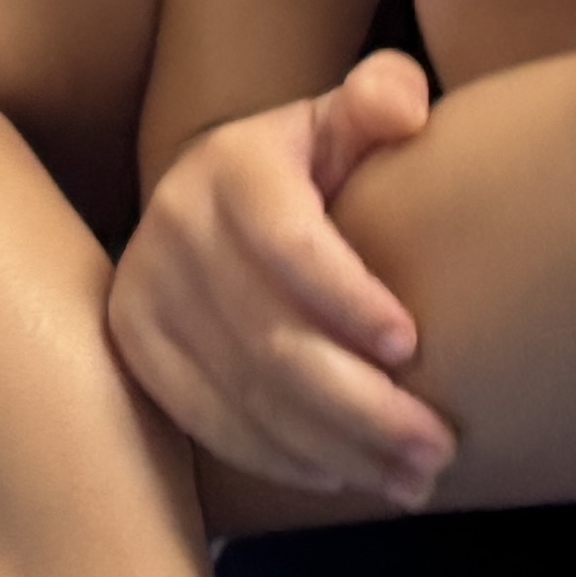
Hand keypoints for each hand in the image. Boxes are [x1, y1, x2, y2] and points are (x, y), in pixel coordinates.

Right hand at [109, 61, 453, 506]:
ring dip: (335, 448)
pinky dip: (280, 458)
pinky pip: (208, 421)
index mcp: (233, 165)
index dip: (347, 298)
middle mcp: (175, 225)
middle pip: (270, 339)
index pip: (286, 240)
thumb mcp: (343, 119)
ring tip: (413, 478)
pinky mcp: (137, 347)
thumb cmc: (310, 166)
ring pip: (243, 393)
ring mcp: (146, 291)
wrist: (214, 197)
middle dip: (363, 405)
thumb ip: (381, 97)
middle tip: (438, 446)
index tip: (413, 346)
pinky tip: (344, 475)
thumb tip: (404, 107)